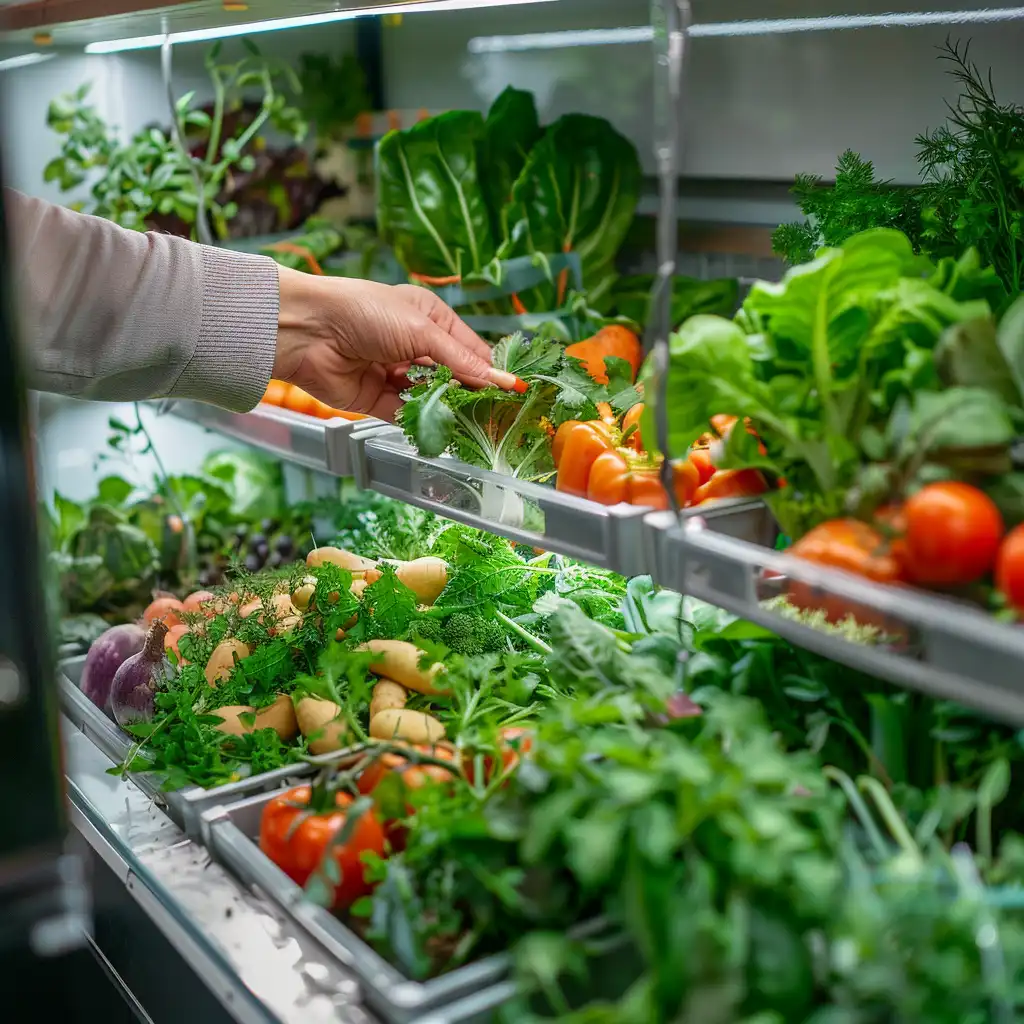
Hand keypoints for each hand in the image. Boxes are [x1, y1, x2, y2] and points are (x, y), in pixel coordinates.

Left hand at [271, 268, 519, 420]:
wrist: (307, 331)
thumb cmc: (365, 312)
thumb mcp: (422, 330)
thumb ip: (462, 361)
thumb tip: (501, 381)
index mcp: (428, 318)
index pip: (469, 349)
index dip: (488, 371)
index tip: (510, 393)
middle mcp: (413, 345)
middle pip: (452, 376)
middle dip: (469, 393)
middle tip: (493, 415)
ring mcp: (395, 373)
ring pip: (431, 397)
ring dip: (445, 409)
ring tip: (468, 424)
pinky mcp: (376, 398)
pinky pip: (406, 414)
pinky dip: (421, 422)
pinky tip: (440, 430)